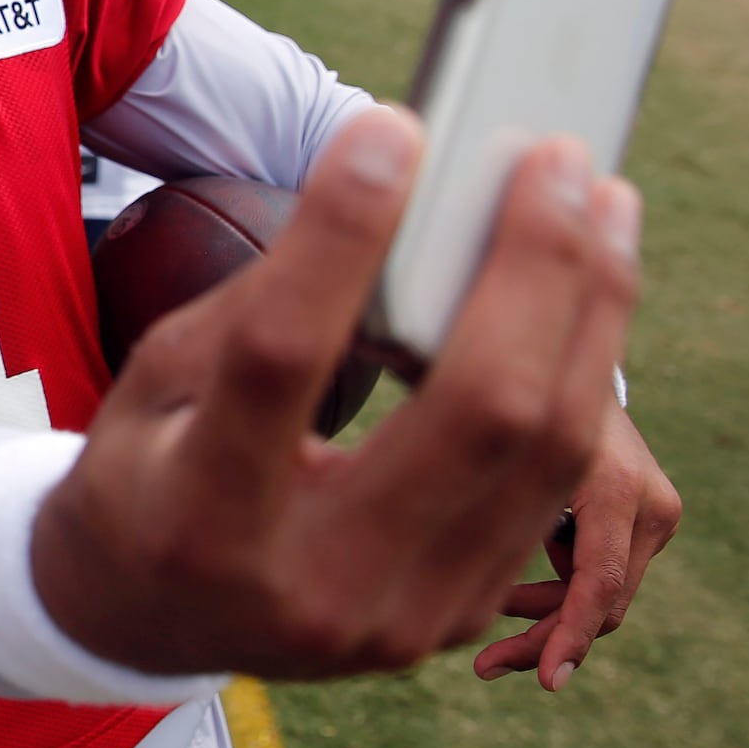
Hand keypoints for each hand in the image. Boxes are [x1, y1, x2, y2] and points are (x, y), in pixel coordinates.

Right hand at [34, 109, 642, 681]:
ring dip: (593, 312)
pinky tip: (589, 297)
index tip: (392, 128)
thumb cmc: (144, 473)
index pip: (285, 357)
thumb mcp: (156, 385)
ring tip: (604, 207)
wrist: (144, 619)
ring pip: (548, 452)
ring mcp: (402, 618)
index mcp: (201, 518)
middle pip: (475, 413)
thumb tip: (387, 190)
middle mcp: (314, 586)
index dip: (342, 235)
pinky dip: (580, 375)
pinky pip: (553, 486)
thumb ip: (262, 309)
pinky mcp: (457, 614)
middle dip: (533, 266)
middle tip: (555, 158)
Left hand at [475, 398, 679, 688]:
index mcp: (612, 488)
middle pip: (600, 604)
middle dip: (542, 639)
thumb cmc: (516, 404)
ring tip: (482, 614)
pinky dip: (557, 591)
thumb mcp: (496, 448)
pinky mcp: (647, 522)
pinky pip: (599, 576)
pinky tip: (504, 590)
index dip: (567, 637)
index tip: (546, 682)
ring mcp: (655, 515)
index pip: (598, 586)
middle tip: (482, 665)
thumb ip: (482, 504)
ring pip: (600, 597)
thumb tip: (433, 567)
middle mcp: (648, 505)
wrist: (570, 370)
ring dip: (543, 615)